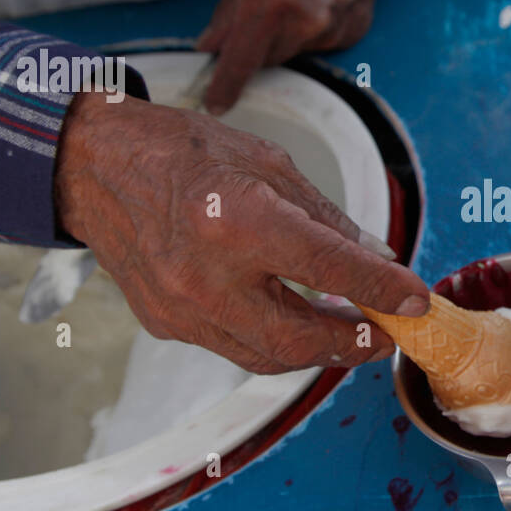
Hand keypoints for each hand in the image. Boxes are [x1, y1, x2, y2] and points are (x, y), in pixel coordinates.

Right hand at [54, 93, 429, 373]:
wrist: (95, 167)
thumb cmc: (184, 154)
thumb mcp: (268, 165)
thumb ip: (326, 220)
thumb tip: (377, 260)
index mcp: (238, 221)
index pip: (328, 269)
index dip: (380, 289)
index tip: (416, 300)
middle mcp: (206, 274)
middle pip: (297, 338)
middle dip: (351, 344)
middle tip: (385, 333)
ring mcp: (180, 308)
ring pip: (265, 356)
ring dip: (315, 351)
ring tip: (349, 332)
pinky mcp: (165, 324)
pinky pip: (231, 346)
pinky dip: (271, 340)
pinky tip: (294, 320)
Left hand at [196, 0, 404, 114]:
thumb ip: (229, 10)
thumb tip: (210, 44)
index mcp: (269, 5)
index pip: (240, 62)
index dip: (225, 87)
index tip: (216, 105)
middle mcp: (300, 25)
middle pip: (267, 60)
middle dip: (259, 45)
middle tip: (265, 12)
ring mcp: (329, 32)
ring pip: (294, 53)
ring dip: (287, 36)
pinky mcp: (348, 35)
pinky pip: (320, 45)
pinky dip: (314, 31)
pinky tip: (320, 1)